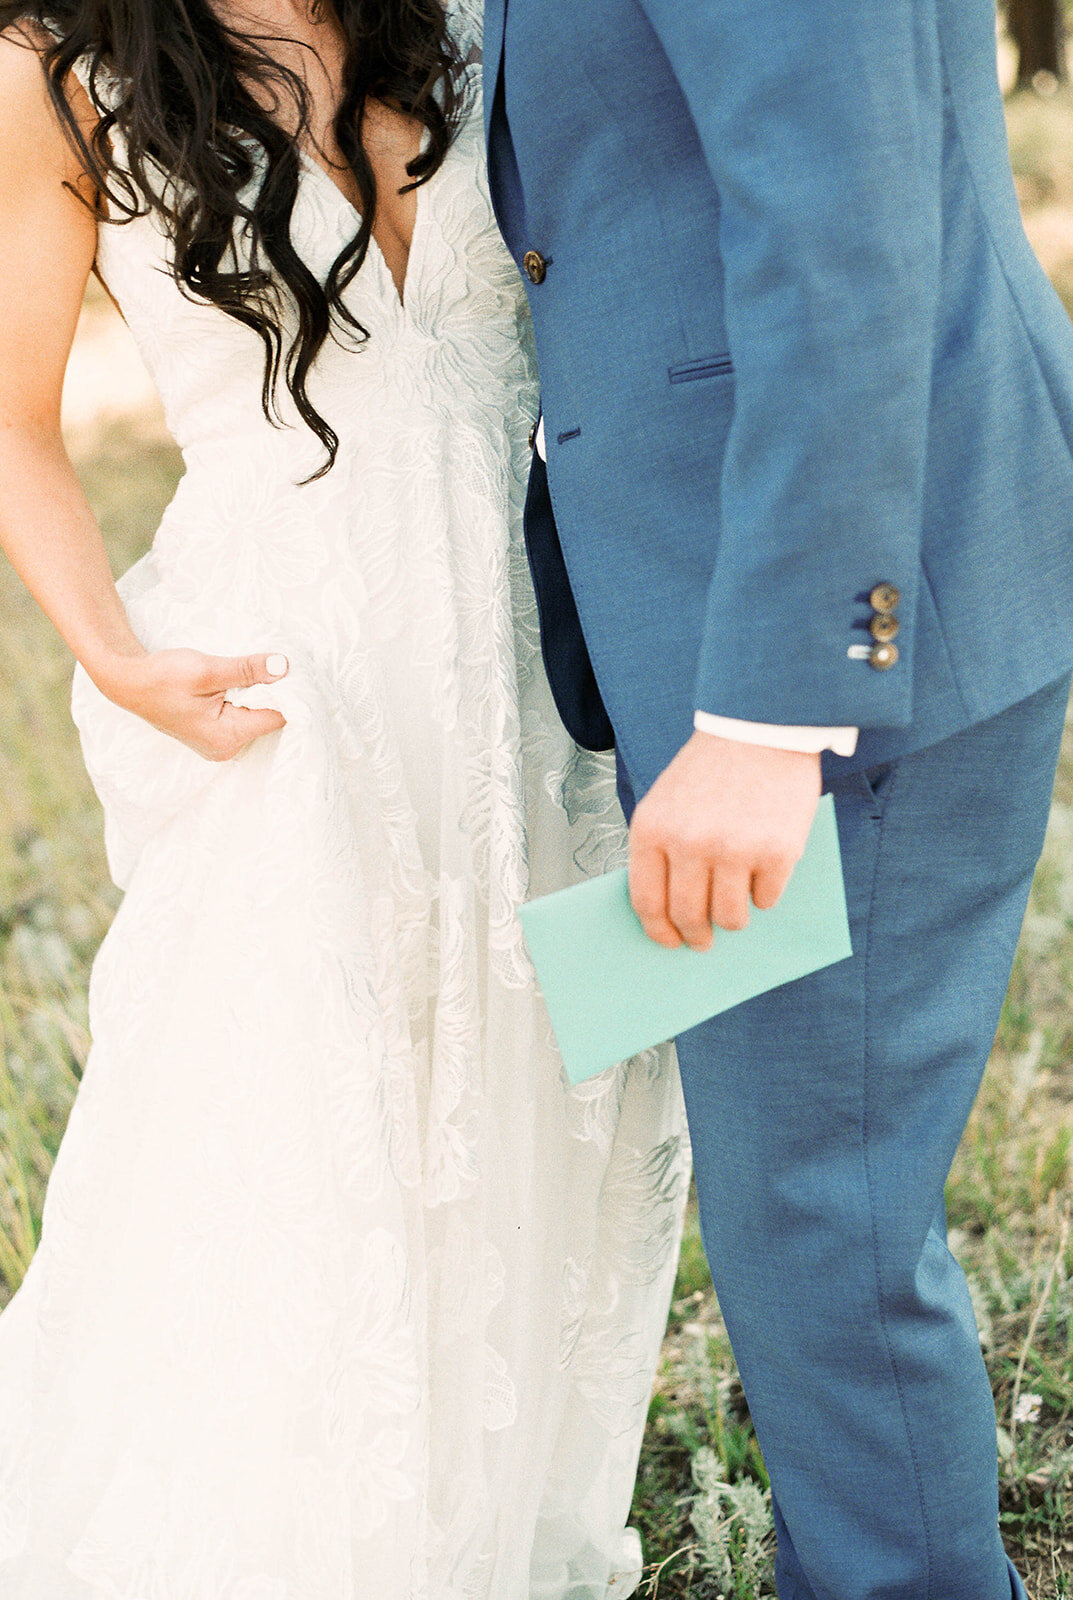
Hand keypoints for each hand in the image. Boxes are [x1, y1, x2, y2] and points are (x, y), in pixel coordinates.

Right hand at [97, 648, 289, 761]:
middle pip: (269, 718)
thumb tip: (284, 667)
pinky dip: (247, 698)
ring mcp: (220, 744)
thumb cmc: (161, 676)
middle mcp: (226, 748)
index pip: (277, 717)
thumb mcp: (206, 669)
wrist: (128, 681)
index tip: (291, 669)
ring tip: (258, 670)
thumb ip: (247, 670)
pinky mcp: (215, 734)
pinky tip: (243, 682)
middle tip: (276, 664)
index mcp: (226, 737)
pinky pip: (243, 716)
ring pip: (257, 716)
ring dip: (260, 694)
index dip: (288, 692)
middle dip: (274, 692)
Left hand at [628, 732, 821, 949]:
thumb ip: (663, 848)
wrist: (762, 725)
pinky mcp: (777, 852)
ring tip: (737, 910)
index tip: (669, 943)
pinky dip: (765, 896)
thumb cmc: (712, 766)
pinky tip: (765, 875)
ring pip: (730, 917)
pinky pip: (766, 899)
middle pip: (687, 915)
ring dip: (733, 921)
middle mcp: (688, 843)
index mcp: (652, 828)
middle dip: (696, 936)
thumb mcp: (667, 800)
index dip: (658, 931)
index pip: (647, 900)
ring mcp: (734, 849)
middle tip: (704, 942)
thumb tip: (670, 910)